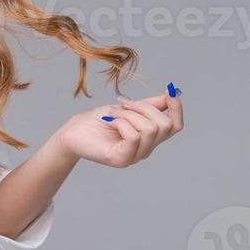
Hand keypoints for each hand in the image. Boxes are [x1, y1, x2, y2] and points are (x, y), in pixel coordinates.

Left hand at [54, 84, 184, 168]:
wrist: (72, 133)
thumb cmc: (98, 121)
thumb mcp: (128, 108)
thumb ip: (150, 104)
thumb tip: (172, 93)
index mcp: (149, 138)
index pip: (176, 126)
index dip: (177, 108)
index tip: (170, 91)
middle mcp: (146, 149)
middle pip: (164, 125)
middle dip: (144, 107)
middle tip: (122, 104)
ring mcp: (134, 157)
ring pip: (150, 129)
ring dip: (129, 114)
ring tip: (113, 114)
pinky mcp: (121, 159)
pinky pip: (134, 137)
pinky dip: (122, 123)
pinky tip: (110, 122)